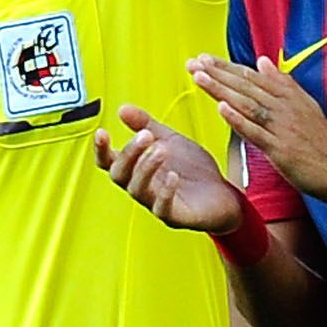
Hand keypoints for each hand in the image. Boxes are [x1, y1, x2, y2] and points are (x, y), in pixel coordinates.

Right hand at [93, 103, 247, 232]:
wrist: (224, 191)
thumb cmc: (193, 170)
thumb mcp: (170, 140)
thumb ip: (146, 125)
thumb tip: (122, 109)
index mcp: (137, 169)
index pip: (108, 162)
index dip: (101, 150)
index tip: (102, 132)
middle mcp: (142, 187)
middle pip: (120, 174)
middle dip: (130, 153)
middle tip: (146, 136)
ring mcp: (156, 204)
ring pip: (138, 190)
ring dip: (146, 168)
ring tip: (161, 150)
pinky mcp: (175, 217)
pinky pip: (163, 209)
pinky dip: (165, 192)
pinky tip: (173, 176)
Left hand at [188, 54, 326, 200]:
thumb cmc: (323, 144)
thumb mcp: (306, 106)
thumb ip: (283, 84)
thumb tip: (263, 61)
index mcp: (289, 97)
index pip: (252, 77)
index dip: (227, 67)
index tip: (204, 58)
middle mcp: (285, 107)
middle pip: (247, 86)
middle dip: (217, 73)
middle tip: (194, 62)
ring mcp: (283, 128)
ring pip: (248, 104)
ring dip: (222, 90)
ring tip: (199, 77)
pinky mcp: (282, 149)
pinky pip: (257, 132)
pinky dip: (239, 119)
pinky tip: (222, 108)